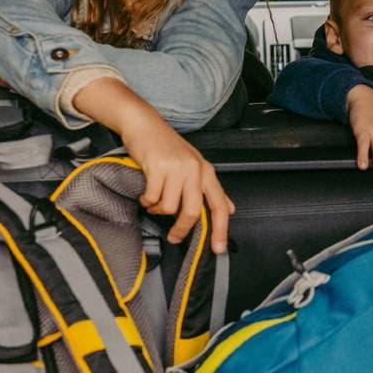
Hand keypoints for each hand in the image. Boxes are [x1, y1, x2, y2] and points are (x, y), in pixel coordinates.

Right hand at [73, 77, 231, 252]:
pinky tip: (145, 193)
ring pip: (170, 207)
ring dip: (158, 210)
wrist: (143, 123)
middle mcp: (194, 169)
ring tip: (153, 201)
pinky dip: (147, 201)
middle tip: (174, 237)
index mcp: (205, 171)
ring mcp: (176, 168)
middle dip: (182, 229)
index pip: (218, 204)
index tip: (218, 249)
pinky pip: (153, 198)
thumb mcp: (193, 164)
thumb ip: (210, 188)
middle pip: (193, 211)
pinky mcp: (157, 168)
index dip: (220, 229)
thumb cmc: (167, 146)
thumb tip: (229, 210)